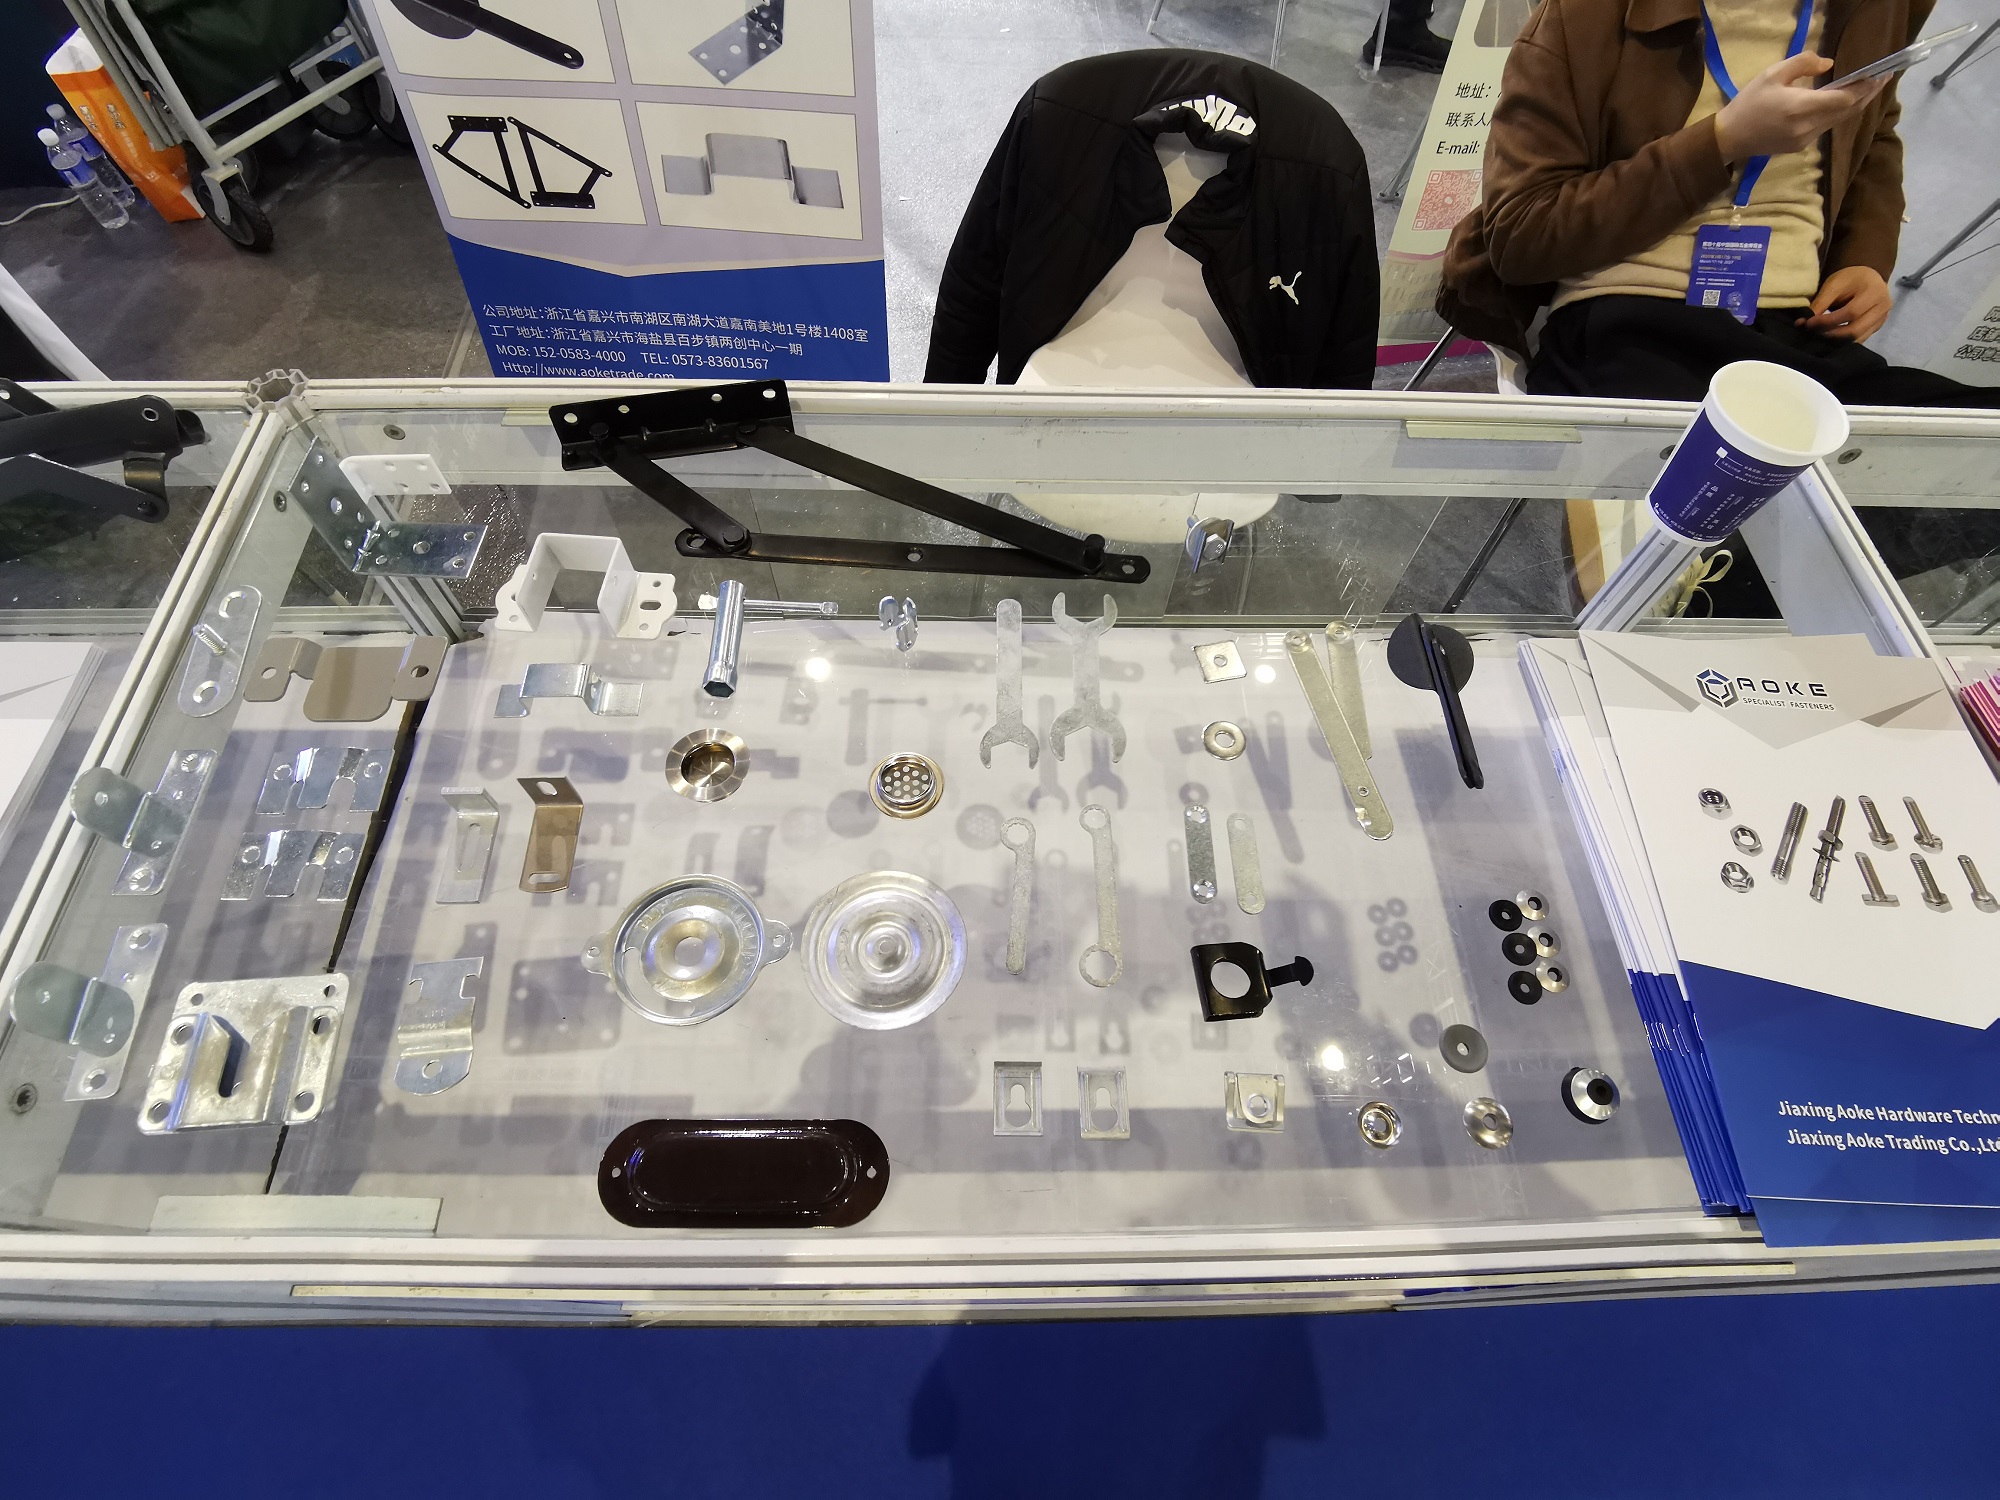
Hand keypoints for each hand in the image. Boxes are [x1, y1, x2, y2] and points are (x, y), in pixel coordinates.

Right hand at [1713, 53, 1886, 163]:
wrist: (1729, 138)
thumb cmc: (1748, 103)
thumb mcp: (1772, 74)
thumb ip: (1803, 64)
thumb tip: (1828, 64)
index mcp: (1801, 108)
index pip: (1844, 99)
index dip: (1865, 87)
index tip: (1879, 74)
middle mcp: (1808, 127)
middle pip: (1848, 111)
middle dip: (1867, 95)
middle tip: (1882, 78)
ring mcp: (1806, 139)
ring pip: (1840, 120)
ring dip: (1855, 104)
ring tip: (1868, 88)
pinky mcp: (1801, 146)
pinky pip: (1827, 126)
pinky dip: (1839, 113)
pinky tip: (1843, 102)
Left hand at [1797, 265, 1891, 340]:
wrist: (1868, 277)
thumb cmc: (1850, 279)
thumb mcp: (1834, 285)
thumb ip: (1820, 303)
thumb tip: (1801, 323)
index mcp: (1874, 292)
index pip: (1850, 313)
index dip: (1828, 321)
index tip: (1808, 324)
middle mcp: (1883, 307)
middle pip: (1855, 330)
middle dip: (1831, 335)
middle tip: (1812, 333)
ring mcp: (1882, 319)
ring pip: (1858, 338)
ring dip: (1836, 341)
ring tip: (1819, 336)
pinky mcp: (1878, 327)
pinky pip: (1860, 339)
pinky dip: (1844, 341)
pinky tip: (1830, 337)